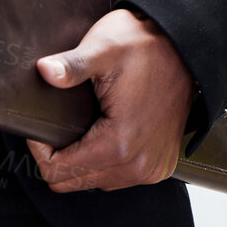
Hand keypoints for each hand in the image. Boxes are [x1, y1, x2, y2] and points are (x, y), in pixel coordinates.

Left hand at [25, 8, 195, 192]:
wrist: (186, 47)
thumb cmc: (143, 45)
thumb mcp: (103, 48)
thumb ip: (72, 66)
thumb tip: (44, 71)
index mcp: (120, 143)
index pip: (59, 172)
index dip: (40, 149)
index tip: (40, 125)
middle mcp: (139, 165)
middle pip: (75, 182)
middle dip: (59, 155)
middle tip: (58, 122)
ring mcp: (152, 168)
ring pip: (97, 182)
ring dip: (83, 159)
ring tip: (81, 125)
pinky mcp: (160, 165)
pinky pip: (119, 177)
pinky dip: (104, 161)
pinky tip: (102, 132)